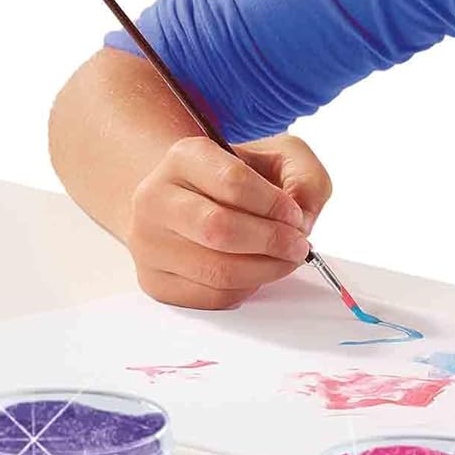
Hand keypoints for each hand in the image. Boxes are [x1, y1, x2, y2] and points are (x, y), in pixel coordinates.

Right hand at [127, 132, 333, 309]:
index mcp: (185, 156)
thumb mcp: (280, 156)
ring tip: (284, 260)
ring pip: (215, 270)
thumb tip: (303, 222)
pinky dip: (244, 289)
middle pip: (219, 230)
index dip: (273, 204)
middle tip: (299, 246)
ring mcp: (149, 242)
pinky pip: (209, 297)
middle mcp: (156, 197)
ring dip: (264, 270)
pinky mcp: (154, 281)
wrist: (189, 199)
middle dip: (271, 241)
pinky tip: (256, 272)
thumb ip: (306, 178)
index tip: (295, 215)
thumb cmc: (239, 177)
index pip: (232, 182)